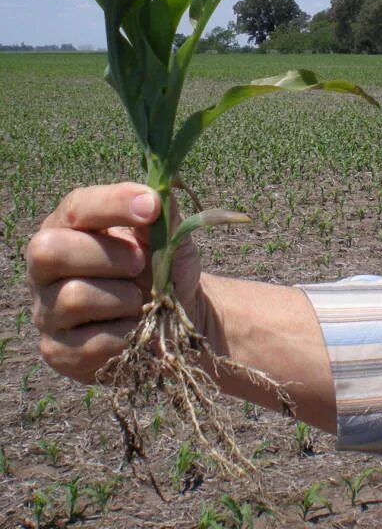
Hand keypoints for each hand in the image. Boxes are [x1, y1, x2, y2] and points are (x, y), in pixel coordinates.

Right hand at [27, 183, 201, 383]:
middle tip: (141, 263)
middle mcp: (46, 267)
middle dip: (108, 256)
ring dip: (124, 298)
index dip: (113, 203)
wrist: (174, 318)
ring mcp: (46, 311)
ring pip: (74, 298)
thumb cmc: (163, 268)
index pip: (77, 207)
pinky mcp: (58, 351)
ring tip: (141, 299)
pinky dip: (126, 335)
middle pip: (50, 251)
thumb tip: (160, 193)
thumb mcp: (171, 238)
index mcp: (70, 228)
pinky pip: (90, 343)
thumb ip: (165, 215)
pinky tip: (136, 328)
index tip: (153, 205)